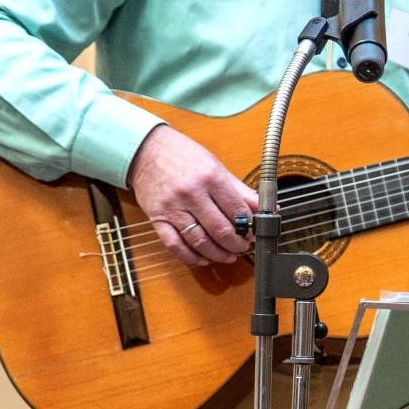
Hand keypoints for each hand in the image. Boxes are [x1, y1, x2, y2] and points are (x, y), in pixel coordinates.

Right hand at [127, 124, 258, 265]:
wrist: (147, 150)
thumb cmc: (184, 156)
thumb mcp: (216, 166)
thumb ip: (239, 189)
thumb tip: (261, 207)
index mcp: (210, 177)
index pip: (236, 210)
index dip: (249, 227)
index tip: (252, 232)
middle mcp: (192, 193)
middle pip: (220, 230)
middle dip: (237, 244)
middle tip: (243, 246)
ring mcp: (173, 208)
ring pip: (199, 241)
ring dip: (217, 254)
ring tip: (228, 255)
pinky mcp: (158, 218)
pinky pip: (175, 245)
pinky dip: (190, 257)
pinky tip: (202, 258)